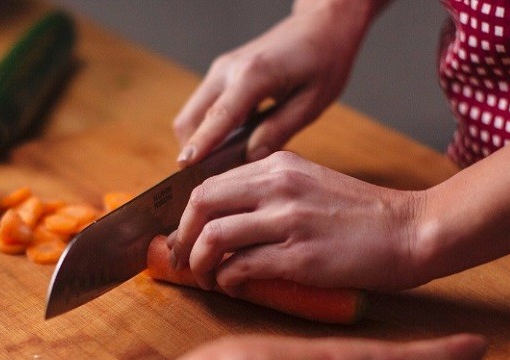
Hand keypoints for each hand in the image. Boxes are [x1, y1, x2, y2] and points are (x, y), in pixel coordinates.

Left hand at [165, 151, 427, 292]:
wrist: (411, 230)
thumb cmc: (365, 216)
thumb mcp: (313, 184)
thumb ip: (273, 192)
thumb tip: (229, 220)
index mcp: (279, 166)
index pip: (209, 184)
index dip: (187, 216)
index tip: (185, 237)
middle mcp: (278, 186)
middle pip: (201, 205)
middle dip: (184, 238)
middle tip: (185, 261)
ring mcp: (288, 220)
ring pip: (214, 237)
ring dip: (201, 264)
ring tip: (209, 280)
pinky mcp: (300, 256)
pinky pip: (242, 267)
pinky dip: (229, 281)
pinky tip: (237, 287)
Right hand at [173, 1, 378, 165]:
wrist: (321, 25)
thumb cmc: (324, 60)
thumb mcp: (312, 102)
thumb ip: (279, 130)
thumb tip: (251, 158)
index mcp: (253, 75)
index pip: (218, 118)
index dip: (201, 145)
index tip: (185, 168)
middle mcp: (228, 70)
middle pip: (190, 119)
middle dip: (193, 151)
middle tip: (209, 183)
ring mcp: (221, 69)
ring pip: (192, 114)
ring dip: (199, 141)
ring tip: (220, 169)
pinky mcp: (223, 73)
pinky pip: (204, 107)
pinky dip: (207, 129)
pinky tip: (229, 148)